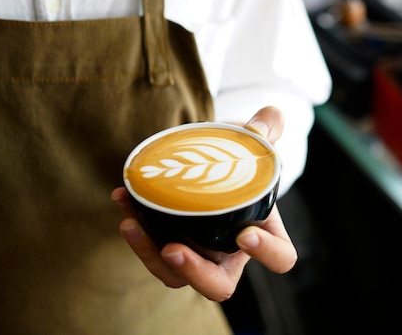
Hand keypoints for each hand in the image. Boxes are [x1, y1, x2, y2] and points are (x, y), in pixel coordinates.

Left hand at [110, 106, 297, 301]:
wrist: (212, 157)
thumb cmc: (240, 155)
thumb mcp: (255, 141)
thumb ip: (265, 128)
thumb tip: (267, 117)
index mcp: (263, 232)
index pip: (280, 257)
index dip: (266, 253)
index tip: (245, 234)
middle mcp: (230, 252)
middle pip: (218, 285)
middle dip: (194, 272)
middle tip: (172, 248)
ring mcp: (198, 252)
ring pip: (175, 275)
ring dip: (150, 255)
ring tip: (131, 224)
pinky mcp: (169, 241)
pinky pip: (151, 249)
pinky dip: (136, 229)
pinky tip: (121, 198)